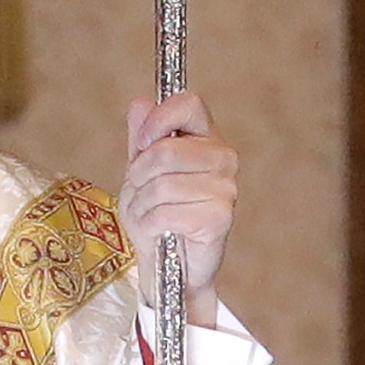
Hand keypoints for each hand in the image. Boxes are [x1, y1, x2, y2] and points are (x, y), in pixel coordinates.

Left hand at [121, 91, 238, 326]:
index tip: (141, 144)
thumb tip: (141, 104)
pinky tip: (156, 229)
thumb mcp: (140, 168)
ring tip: (147, 213)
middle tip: (140, 190)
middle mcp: (223, 157)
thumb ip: (141, 135)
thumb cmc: (156, 210)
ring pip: (162, 184)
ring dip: (141, 203)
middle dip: (139, 175)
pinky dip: (149, 224)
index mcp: (206, 136)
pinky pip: (167, 212)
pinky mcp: (220, 216)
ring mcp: (226, 187)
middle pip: (165, 151)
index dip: (157, 121)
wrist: (168, 261)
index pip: (188, 103)